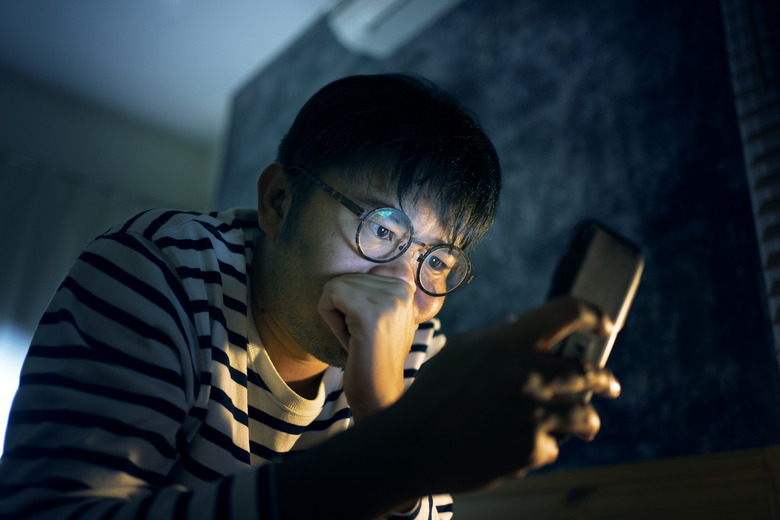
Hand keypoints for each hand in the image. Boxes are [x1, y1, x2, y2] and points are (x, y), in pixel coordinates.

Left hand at [318, 274, 416, 418]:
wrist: (380, 392)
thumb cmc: (374, 357)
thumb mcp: (385, 318)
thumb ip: (376, 293)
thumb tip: (365, 268)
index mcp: (406, 288)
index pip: (360, 275)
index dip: (352, 302)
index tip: (364, 327)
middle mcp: (401, 290)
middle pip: (347, 279)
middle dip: (341, 309)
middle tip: (358, 336)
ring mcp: (388, 300)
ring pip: (336, 286)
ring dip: (335, 315)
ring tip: (355, 338)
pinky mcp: (369, 312)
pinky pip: (331, 294)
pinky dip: (329, 317)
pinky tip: (346, 337)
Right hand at [387, 297, 620, 493]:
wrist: (412, 445)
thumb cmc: (432, 395)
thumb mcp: (460, 351)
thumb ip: (495, 335)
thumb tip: (520, 322)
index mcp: (508, 342)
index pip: (567, 312)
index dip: (594, 315)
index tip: (606, 326)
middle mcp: (526, 372)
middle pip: (588, 371)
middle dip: (605, 379)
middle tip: (610, 384)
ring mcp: (532, 411)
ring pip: (584, 414)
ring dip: (587, 419)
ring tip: (587, 425)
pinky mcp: (531, 448)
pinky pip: (554, 446)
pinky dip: (544, 447)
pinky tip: (526, 448)